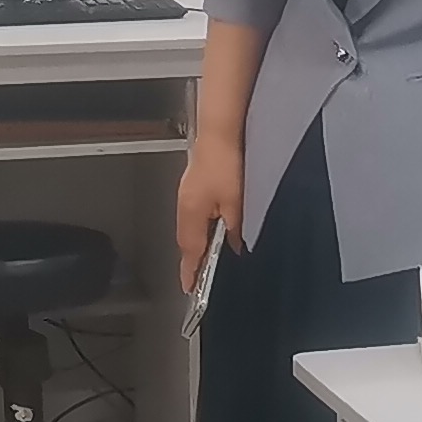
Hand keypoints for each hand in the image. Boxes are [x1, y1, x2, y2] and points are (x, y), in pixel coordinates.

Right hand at [176, 133, 245, 284]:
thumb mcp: (237, 203)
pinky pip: (191, 216)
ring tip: (203, 259)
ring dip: (195, 244)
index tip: (188, 288)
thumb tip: (235, 246)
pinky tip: (208, 230)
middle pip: (186, 241)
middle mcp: (184, 206)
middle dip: (192, 260)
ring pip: (188, 229)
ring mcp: (186, 195)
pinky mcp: (191, 187)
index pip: (191, 251)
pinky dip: (197, 229)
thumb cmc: (226, 163)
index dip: (190, 271)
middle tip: (196, 278)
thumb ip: (235, 229)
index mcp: (192, 214)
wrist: (219, 133)